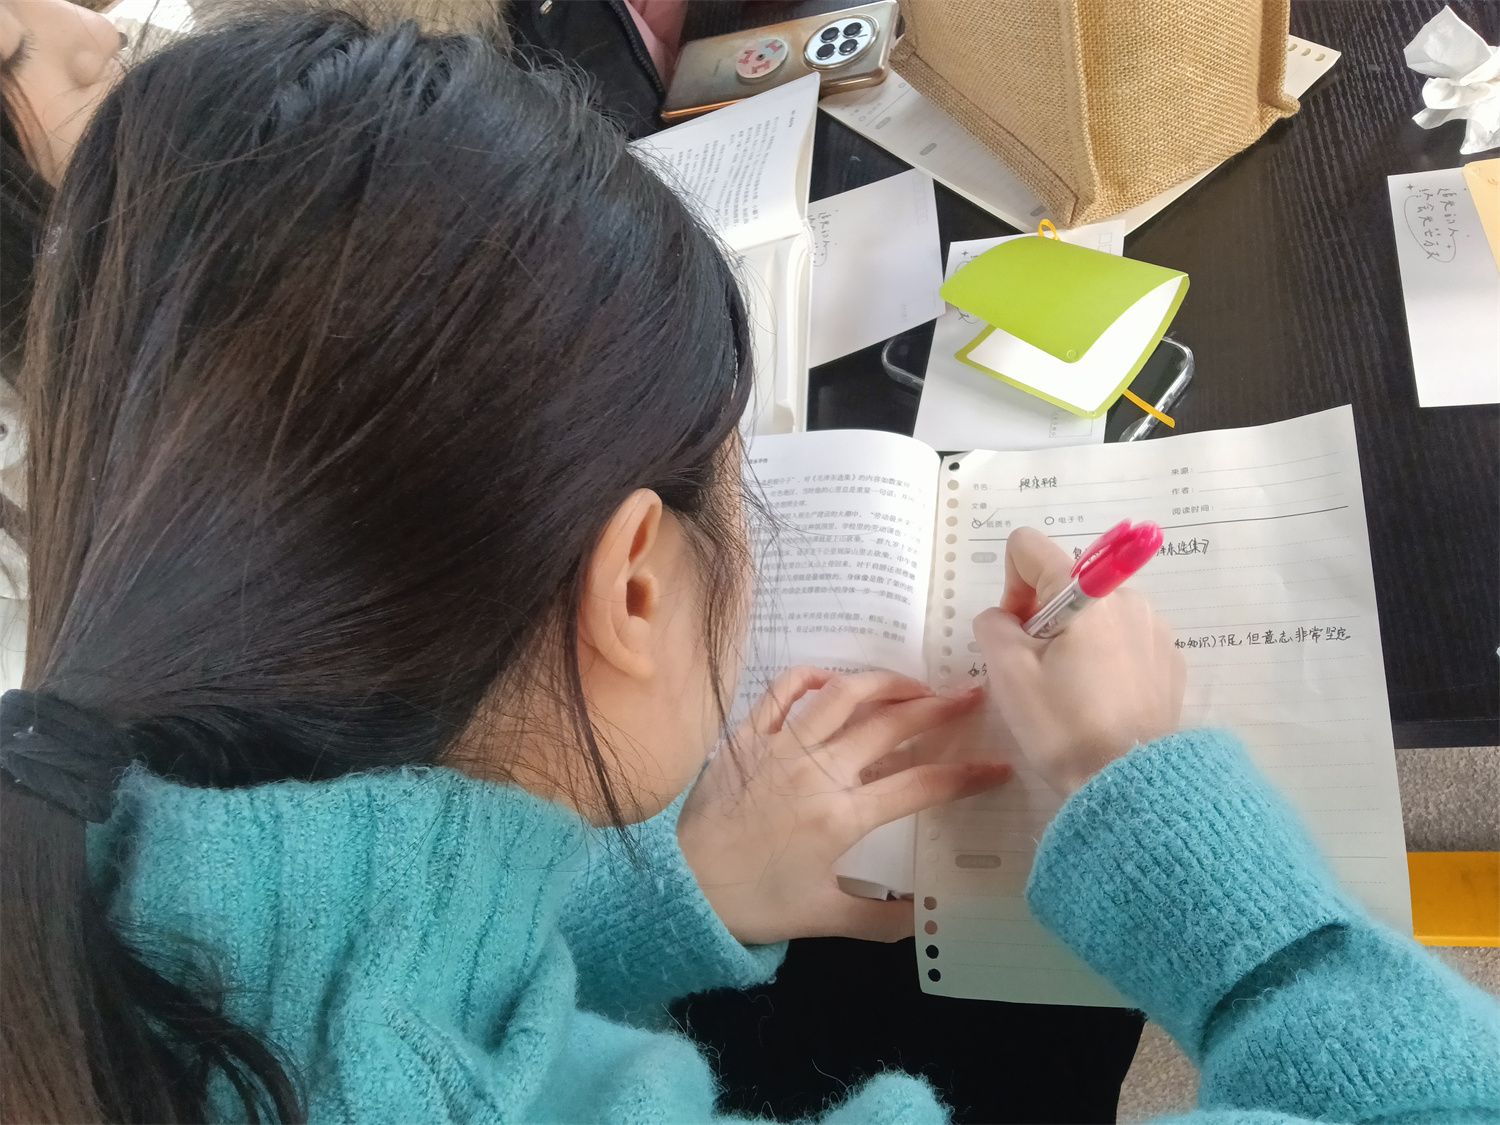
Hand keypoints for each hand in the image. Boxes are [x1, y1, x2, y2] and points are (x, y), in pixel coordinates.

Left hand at [678, 668, 1010, 945]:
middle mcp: (818, 771)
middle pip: (891, 726)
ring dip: (887, 683)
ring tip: (917, 684)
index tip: (998, 767)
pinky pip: (784, 692)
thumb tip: (930, 917)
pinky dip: (813, 677)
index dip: (966, 776)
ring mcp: (781, 747)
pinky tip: (837, 679)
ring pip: (844, 696)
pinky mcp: (748, 737)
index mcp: (842, 817)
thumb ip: (882, 920)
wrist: (681, 886)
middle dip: (939, 709)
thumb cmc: (753, 904)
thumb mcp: (824, 920)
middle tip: (972, 696)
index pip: (920, 786)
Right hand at [974, 527, 1185, 796]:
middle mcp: (1125, 595)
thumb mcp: (1008, 673)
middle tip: (1038, 672)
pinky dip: (1104, 656)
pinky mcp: (1169, 657)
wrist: (1131, 782)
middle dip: (1041, 617)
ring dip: (1073, 637)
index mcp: (1084, 592)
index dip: (1009, 585)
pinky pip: (1123, 638)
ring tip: (1071, 690)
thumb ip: (992, 626)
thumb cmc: (1063, 725)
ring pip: (1093, 611)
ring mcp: (1154, 626)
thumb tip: (1005, 617)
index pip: (1028, 547)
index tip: (1016, 633)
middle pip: (1062, 582)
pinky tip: (1101, 699)